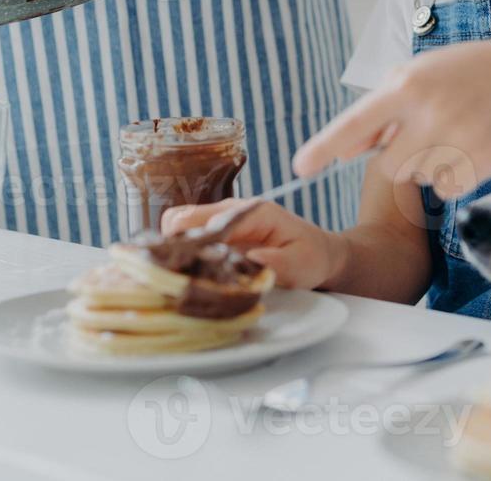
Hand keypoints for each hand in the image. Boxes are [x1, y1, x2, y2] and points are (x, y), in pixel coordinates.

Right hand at [161, 197, 343, 291]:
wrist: (319, 254)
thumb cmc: (310, 257)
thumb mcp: (301, 264)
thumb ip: (276, 263)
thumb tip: (249, 259)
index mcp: (250, 212)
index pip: (202, 218)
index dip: (185, 244)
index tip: (182, 272)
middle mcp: (230, 211)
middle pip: (179, 219)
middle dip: (172, 248)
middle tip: (178, 278)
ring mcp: (221, 221)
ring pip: (179, 229)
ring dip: (176, 253)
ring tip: (183, 280)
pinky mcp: (218, 235)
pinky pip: (188, 240)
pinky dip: (183, 257)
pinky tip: (191, 277)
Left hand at [292, 39, 490, 198]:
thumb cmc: (459, 73)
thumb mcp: (415, 76)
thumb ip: (378, 113)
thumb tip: (345, 151)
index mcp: (408, 86)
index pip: (357, 122)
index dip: (325, 146)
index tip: (300, 168)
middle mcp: (432, 113)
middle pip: (390, 165)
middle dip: (400, 155)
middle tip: (423, 132)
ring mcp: (460, 140)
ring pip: (419, 178)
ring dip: (428, 164)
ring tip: (452, 132)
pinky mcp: (483, 163)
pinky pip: (447, 190)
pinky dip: (452, 177)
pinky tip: (468, 147)